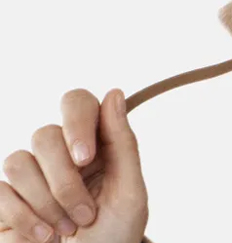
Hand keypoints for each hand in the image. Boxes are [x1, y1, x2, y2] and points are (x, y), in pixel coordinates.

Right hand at [0, 88, 147, 242]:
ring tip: (68, 229)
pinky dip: (22, 217)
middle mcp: (58, 152)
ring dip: (46, 202)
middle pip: (45, 135)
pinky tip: (44, 237)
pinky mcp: (5, 202)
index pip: (76, 103)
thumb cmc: (114, 234)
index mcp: (93, 142)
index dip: (77, 123)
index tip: (85, 158)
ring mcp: (29, 176)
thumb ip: (123, 143)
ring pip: (19, 161)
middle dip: (64, 180)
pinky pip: (0, 191)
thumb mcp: (129, 192)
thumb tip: (114, 92)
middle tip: (85, 214)